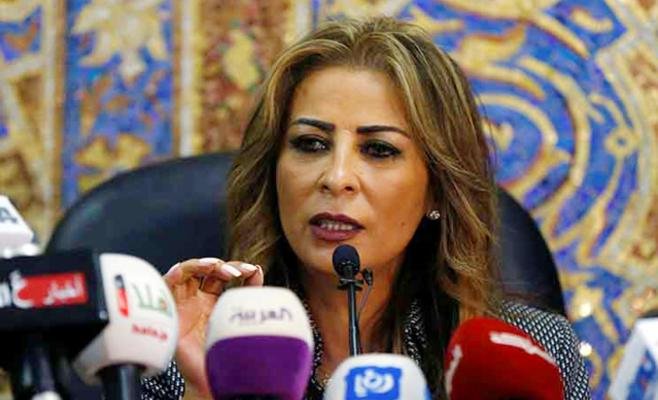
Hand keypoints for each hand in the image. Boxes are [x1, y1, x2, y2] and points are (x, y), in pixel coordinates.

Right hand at [164, 257, 263, 396]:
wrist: (210, 379)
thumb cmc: (223, 353)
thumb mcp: (239, 318)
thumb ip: (249, 294)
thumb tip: (258, 270)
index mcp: (214, 302)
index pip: (223, 275)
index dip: (237, 268)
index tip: (253, 271)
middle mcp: (197, 300)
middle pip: (206, 271)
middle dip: (222, 266)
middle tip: (238, 273)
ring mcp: (183, 304)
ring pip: (185, 272)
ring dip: (199, 264)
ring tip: (215, 266)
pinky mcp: (168, 313)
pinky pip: (163, 287)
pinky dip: (171, 275)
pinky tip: (182, 271)